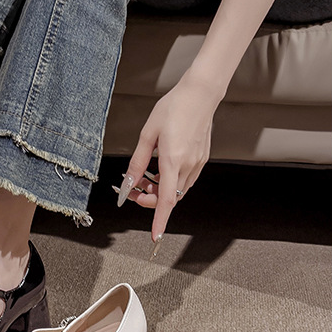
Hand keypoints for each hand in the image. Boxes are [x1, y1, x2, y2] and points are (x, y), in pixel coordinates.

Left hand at [116, 72, 223, 241]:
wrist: (200, 94)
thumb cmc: (173, 108)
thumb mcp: (147, 133)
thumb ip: (137, 161)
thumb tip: (129, 182)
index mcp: (173, 158)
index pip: (167, 199)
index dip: (160, 220)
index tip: (155, 236)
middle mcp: (188, 164)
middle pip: (169, 197)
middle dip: (150, 199)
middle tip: (133, 190)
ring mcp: (197, 163)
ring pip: (177, 189)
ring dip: (160, 190)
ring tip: (144, 176)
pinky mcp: (202, 159)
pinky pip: (184, 179)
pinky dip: (170, 181)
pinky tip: (159, 168)